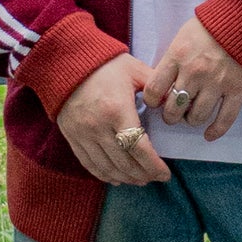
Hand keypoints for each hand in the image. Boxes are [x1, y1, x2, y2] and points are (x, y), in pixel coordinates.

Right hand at [56, 52, 170, 184]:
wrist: (66, 62)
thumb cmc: (105, 65)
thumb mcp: (134, 70)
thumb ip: (156, 88)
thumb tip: (176, 102)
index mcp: (117, 110)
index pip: (139, 148)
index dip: (154, 165)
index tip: (165, 174)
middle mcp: (99, 127)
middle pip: (124, 162)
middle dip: (143, 174)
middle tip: (155, 177)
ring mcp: (83, 134)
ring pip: (107, 167)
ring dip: (126, 177)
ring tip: (140, 179)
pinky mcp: (72, 137)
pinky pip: (89, 164)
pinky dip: (105, 175)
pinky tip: (117, 178)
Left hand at [143, 16, 241, 143]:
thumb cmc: (212, 26)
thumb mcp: (184, 35)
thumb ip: (172, 59)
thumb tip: (162, 84)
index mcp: (177, 56)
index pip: (154, 90)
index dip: (152, 101)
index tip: (157, 102)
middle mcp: (194, 72)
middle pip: (173, 109)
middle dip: (171, 116)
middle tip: (174, 113)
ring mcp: (217, 83)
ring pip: (196, 117)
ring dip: (191, 120)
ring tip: (192, 116)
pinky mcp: (238, 90)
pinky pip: (224, 120)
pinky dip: (215, 131)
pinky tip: (209, 134)